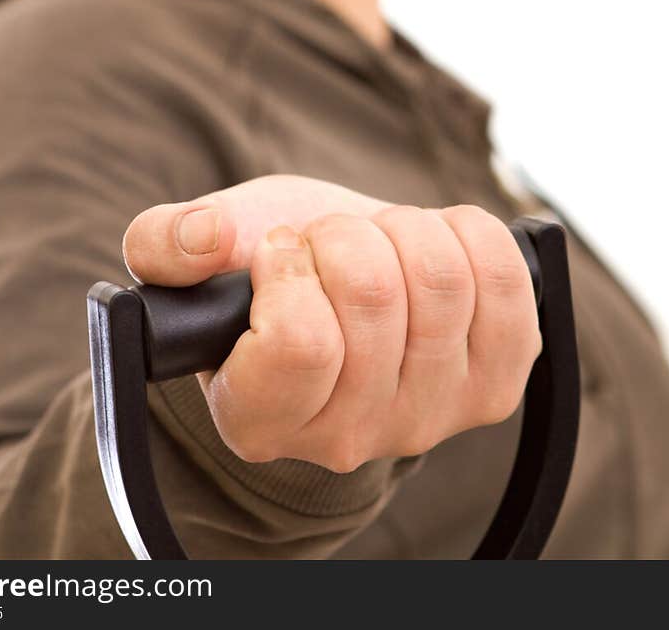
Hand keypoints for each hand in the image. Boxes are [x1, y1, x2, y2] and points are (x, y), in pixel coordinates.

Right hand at [122, 174, 541, 470]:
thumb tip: (204, 238)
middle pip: (376, 296)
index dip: (291, 264)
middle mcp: (348, 439)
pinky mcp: (498, 385)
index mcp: (258, 416)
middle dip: (347, 234)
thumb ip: (165, 242)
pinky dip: (468, 234)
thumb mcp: (198, 251)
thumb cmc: (266, 271)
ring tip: (379, 246)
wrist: (343, 286)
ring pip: (441, 279)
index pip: (299, 342)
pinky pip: (503, 280)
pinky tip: (435, 245)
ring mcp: (432, 417)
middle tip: (331, 245)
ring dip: (403, 229)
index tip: (281, 249)